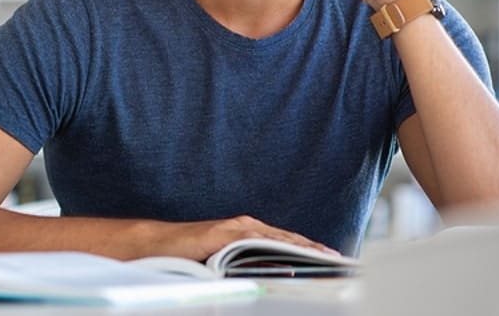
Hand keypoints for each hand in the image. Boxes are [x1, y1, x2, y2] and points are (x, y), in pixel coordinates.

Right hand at [154, 215, 340, 260]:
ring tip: (328, 259)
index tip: (334, 259)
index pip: (286, 241)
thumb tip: (280, 272)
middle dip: (315, 249)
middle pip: (288, 238)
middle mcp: (245, 225)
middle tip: (342, 260)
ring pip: (279, 237)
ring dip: (305, 248)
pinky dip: (281, 246)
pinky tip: (297, 254)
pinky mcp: (226, 234)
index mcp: (246, 232)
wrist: (157, 245)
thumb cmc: (188, 255)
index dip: (311, 250)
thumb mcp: (226, 261)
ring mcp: (236, 228)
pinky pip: (258, 240)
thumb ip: (250, 263)